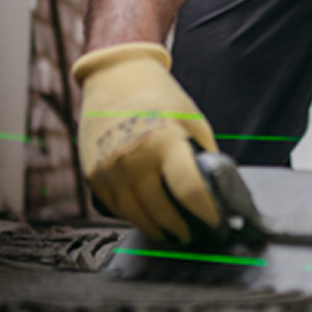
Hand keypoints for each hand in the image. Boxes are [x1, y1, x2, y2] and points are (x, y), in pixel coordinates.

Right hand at [73, 43, 220, 242]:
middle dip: (182, 229)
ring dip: (157, 230)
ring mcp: (111, 170)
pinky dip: (133, 216)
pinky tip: (147, 217)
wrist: (115, 78)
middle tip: (194, 234)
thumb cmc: (158, 96)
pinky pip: (116, 208)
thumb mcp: (192, 119)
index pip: (189, 191)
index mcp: (164, 142)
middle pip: (163, 212)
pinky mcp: (94, 175)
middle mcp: (134, 159)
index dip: (208, 213)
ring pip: (137, 216)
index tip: (218, 223)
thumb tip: (217, 187)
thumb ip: (204, 154)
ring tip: (172, 233)